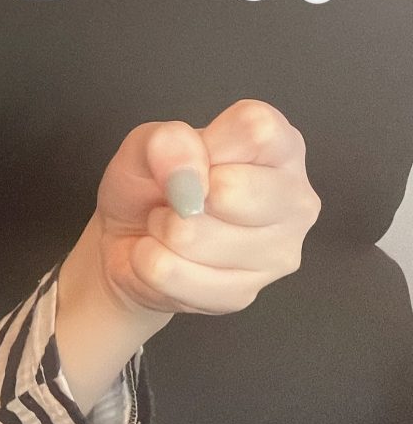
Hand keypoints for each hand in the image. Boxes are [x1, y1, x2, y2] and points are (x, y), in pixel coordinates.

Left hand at [93, 98, 320, 316]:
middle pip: (232, 190)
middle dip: (180, 195)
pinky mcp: (244, 293)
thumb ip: (167, 141)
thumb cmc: (150, 184)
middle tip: (177, 198)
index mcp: (280, 148)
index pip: (259, 130)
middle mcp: (294, 200)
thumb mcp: (146, 143)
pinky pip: (172, 274)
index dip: (208, 146)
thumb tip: (188, 177)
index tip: (192, 161)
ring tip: (168, 226)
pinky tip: (164, 255)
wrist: (128, 241)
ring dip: (160, 230)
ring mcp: (277, 253)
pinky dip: (149, 262)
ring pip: (193, 237)